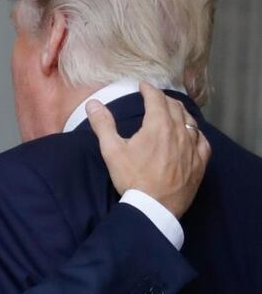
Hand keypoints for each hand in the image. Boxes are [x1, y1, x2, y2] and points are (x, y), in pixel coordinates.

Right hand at [86, 82, 210, 217]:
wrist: (154, 207)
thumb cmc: (132, 178)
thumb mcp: (112, 151)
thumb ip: (103, 124)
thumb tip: (93, 104)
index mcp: (158, 125)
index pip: (156, 99)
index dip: (149, 89)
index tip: (143, 85)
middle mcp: (179, 132)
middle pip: (175, 107)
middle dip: (163, 99)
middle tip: (154, 97)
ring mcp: (192, 147)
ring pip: (190, 121)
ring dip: (180, 112)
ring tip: (172, 111)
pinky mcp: (200, 163)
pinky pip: (202, 140)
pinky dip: (195, 132)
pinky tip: (191, 135)